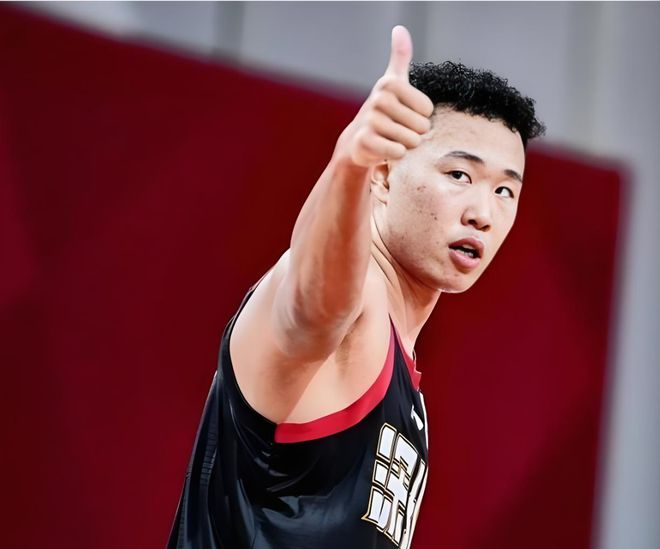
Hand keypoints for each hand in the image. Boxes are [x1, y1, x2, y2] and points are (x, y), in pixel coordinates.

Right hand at [337, 25, 434, 167]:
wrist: (358, 140)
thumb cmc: (383, 110)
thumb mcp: (392, 82)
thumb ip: (400, 57)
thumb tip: (399, 29)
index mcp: (390, 84)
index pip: (428, 109)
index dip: (421, 117)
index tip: (407, 115)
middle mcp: (379, 100)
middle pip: (421, 126)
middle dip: (415, 134)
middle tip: (399, 130)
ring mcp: (370, 121)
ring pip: (411, 140)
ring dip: (407, 145)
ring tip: (394, 139)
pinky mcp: (365, 142)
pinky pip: (397, 151)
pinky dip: (397, 154)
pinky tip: (387, 149)